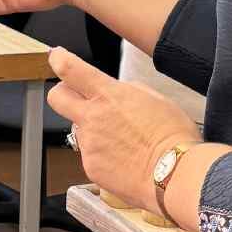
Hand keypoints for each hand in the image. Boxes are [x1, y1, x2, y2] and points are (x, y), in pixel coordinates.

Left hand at [48, 47, 195, 211]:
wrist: (175, 175)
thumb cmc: (173, 137)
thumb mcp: (156, 99)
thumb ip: (127, 91)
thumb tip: (117, 91)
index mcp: (109, 95)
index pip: (71, 70)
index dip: (59, 59)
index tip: (57, 57)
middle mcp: (93, 118)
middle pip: (57, 98)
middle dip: (62, 94)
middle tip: (76, 98)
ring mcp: (89, 144)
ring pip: (79, 130)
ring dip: (93, 131)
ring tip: (122, 142)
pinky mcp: (91, 167)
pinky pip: (90, 155)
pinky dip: (103, 156)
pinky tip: (124, 159)